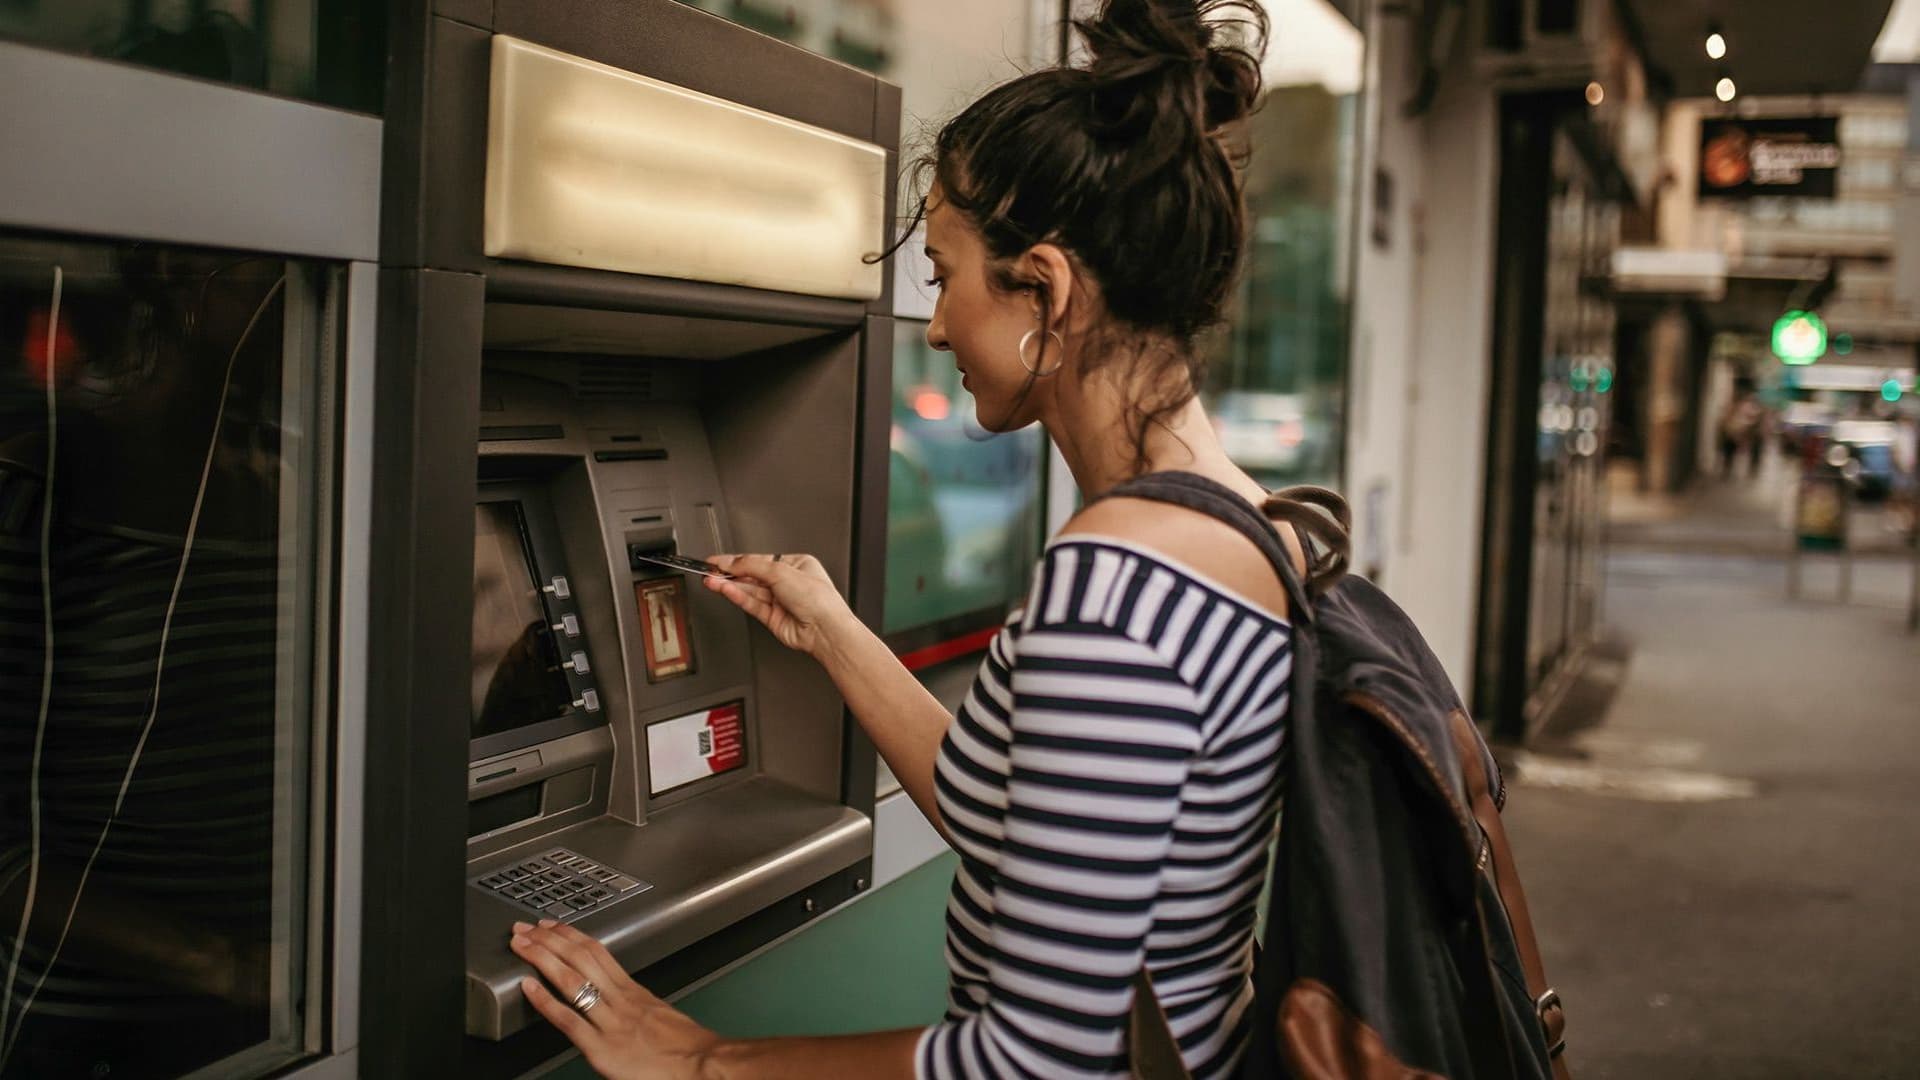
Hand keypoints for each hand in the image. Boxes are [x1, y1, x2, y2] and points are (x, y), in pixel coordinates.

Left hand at [510, 919, 720, 1079]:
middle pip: (580, 958)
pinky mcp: (602, 1049)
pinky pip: (568, 1020)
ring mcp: (609, 1023)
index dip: (570, 935)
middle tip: (525, 928)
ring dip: (541, 958)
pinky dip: (545, 1001)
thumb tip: (619, 1001)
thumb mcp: (660, 1015)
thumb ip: (635, 1005)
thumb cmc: (687, 1047)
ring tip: (520, 946)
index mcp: (633, 991)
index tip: (552, 925)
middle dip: (548, 939)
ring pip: (571, 980)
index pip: (597, 952)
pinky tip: (528, 987)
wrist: (702, 1064)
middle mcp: (620, 1000)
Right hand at [702, 553, 851, 658]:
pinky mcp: (772, 618)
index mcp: (797, 565)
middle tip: (710, 570)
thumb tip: (731, 561)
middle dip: (730, 573)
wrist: (825, 629)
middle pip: (752, 575)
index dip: (738, 559)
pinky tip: (724, 589)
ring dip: (729, 585)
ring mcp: (780, 601)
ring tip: (711, 580)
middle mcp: (788, 583)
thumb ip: (751, 565)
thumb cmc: (818, 600)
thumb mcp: (781, 571)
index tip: (717, 560)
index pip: (760, 559)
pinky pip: (751, 604)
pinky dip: (736, 596)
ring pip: (749, 590)